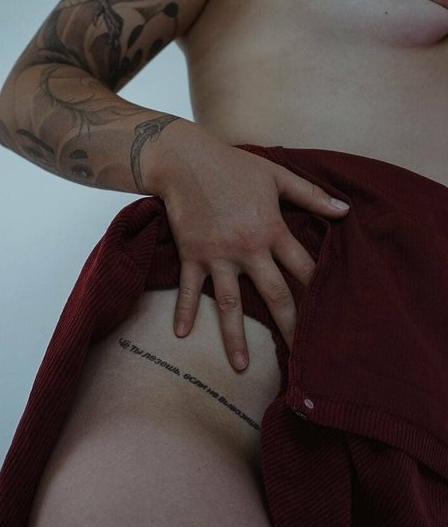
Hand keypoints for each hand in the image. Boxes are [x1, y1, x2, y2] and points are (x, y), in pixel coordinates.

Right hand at [159, 128, 349, 370]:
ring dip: (234, 336)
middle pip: (274, 294)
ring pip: (230, 303)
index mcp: (271, 229)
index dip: (320, 288)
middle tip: (301, 356)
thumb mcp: (277, 176)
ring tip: (241, 367)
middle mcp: (247, 248)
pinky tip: (182, 335)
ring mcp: (217, 255)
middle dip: (290, 326)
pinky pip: (188, 289)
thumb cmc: (234, 166)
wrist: (186, 160)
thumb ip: (311, 195)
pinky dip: (183, 311)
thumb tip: (345, 210)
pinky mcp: (192, 255)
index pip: (302, 266)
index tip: (332, 313)